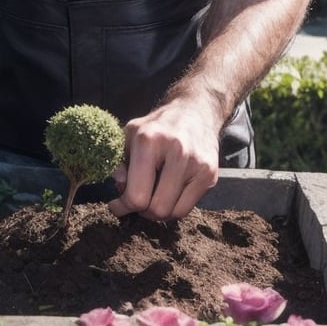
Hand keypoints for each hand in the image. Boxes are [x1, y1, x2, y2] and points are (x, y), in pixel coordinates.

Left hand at [108, 98, 219, 221]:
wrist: (194, 111)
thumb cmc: (156, 127)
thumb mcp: (130, 135)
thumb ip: (118, 163)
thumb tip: (116, 189)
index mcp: (150, 141)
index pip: (136, 196)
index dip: (122, 206)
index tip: (118, 203)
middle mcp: (177, 151)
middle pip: (156, 209)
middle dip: (141, 209)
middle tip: (137, 198)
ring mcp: (197, 164)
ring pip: (172, 213)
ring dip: (158, 210)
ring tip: (153, 193)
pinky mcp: (210, 174)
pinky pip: (186, 210)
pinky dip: (174, 207)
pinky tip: (169, 191)